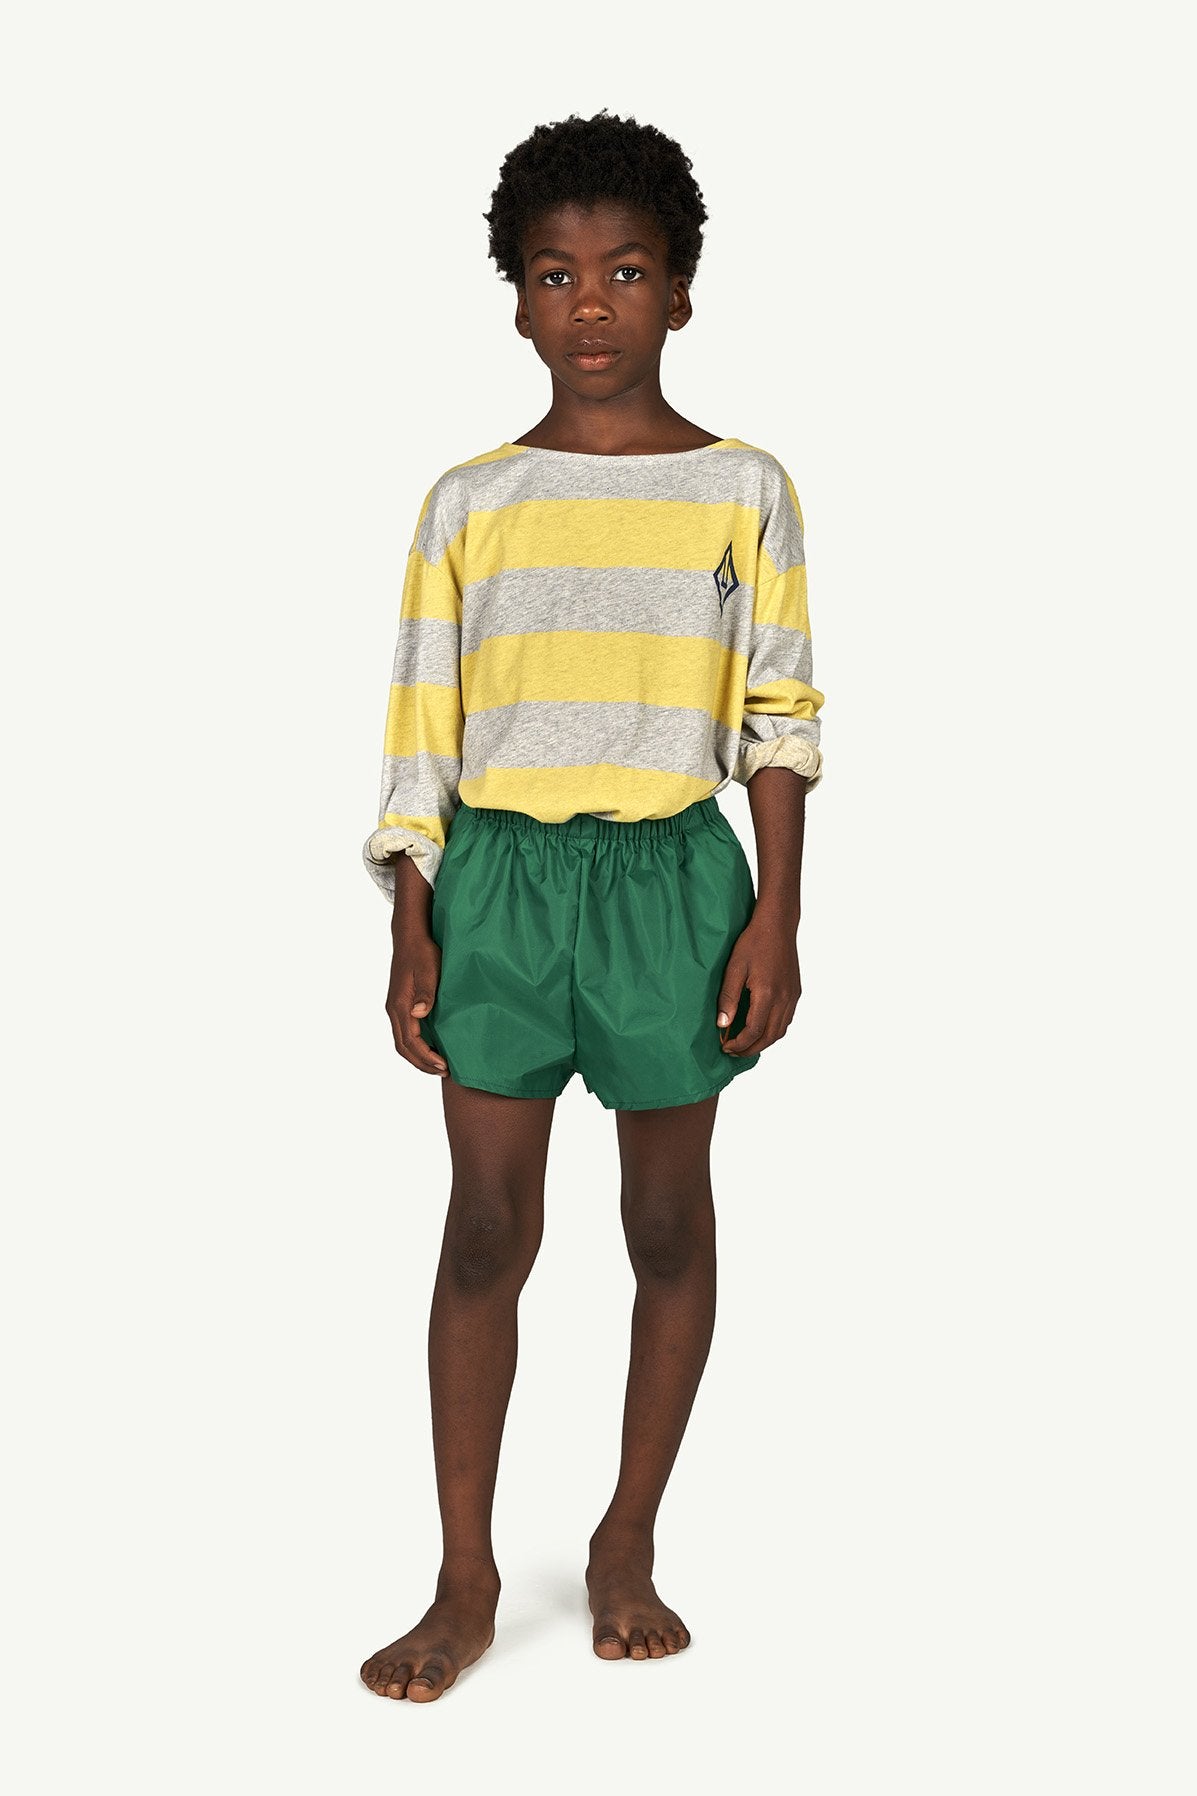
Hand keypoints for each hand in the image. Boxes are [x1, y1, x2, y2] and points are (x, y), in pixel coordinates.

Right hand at [386, 930, 448, 1076]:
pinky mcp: (400, 1005)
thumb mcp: (428, 971)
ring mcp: (395, 1008)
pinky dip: (416, 1046)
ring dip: (418, 1057)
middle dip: (422, 1063)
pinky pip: (405, 1033)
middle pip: (403, 1048)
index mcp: (399, 1005)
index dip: (426, 1057)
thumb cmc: (422, 953)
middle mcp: (394, 1010)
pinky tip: (431, 1047)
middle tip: (443, 1071)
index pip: (410, 1041)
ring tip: (438, 1065)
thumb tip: (419, 1013)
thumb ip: (425, 993)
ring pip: (402, 1042)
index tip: (443, 1065)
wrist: (410, 938)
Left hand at [716, 913, 801, 1056]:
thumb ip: (728, 998)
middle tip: (733, 1051)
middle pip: (769, 1037)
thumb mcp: (734, 968)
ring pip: (780, 1031)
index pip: (753, 1032)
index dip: (738, 1044)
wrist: (777, 925)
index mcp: (767, 995)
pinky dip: (773, 1030)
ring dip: (763, 1042)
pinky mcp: (795, 992)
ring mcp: (792, 996)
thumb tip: (722, 1025)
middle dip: (750, 1048)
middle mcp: (784, 999)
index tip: (725, 1046)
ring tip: (745, 1043)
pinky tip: (760, 1027)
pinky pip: (786, 1020)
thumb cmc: (753, 942)